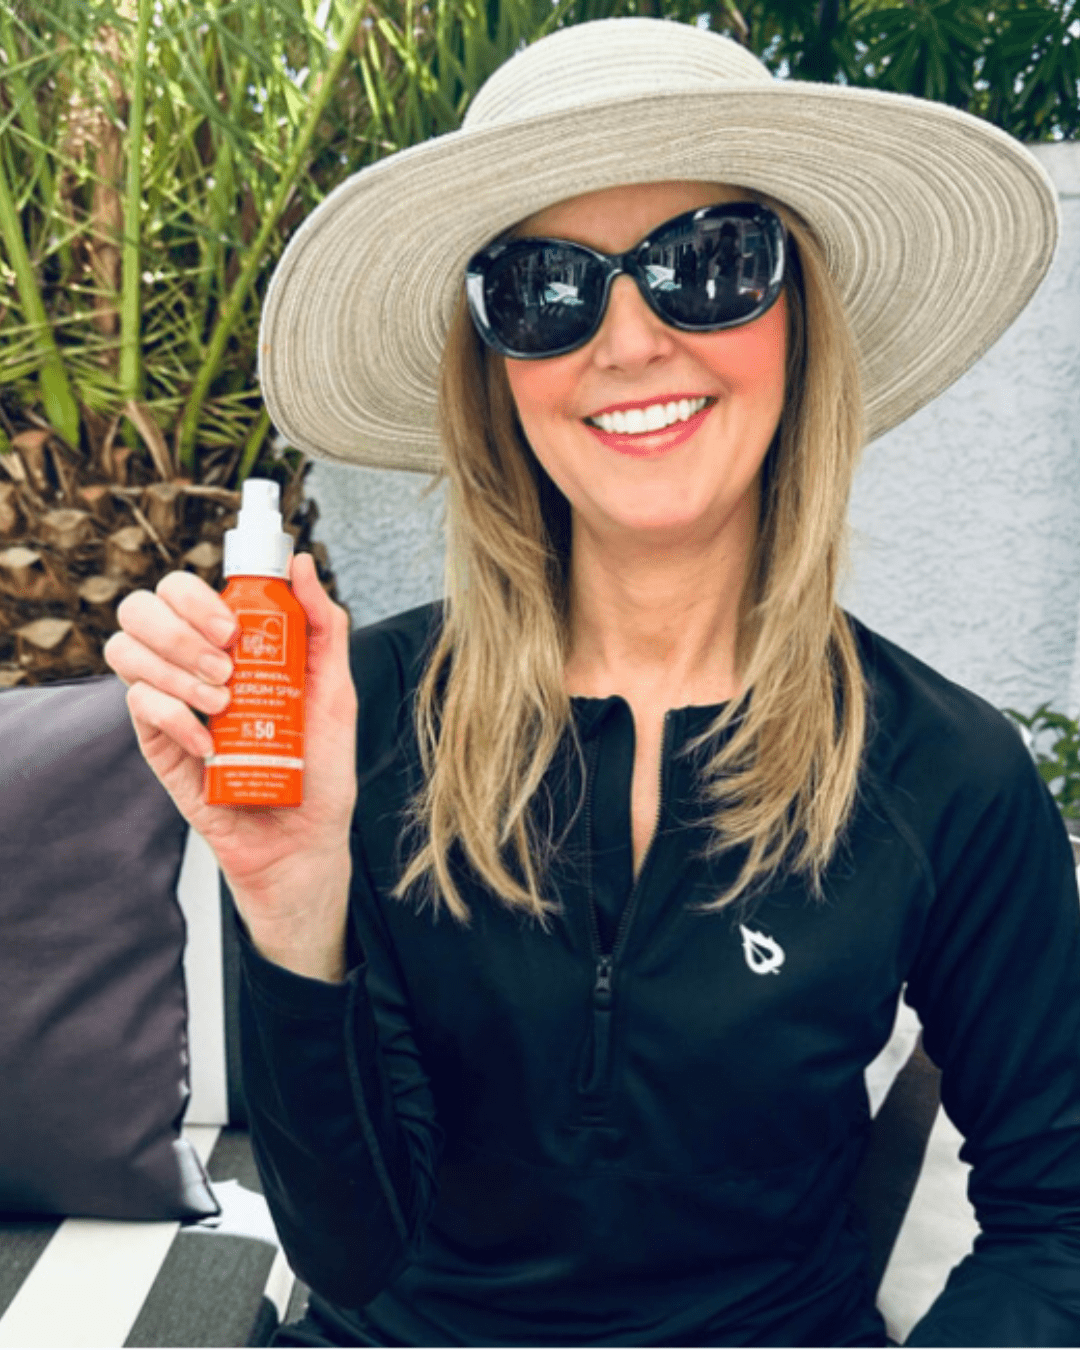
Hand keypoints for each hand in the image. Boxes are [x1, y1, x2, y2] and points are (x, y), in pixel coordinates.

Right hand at [103, 552, 357, 980]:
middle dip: (180, 629)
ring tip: (223, 703)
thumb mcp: (335, 689)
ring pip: (125, 651)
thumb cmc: (319, 764)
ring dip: (174, 669)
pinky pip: (139, 707)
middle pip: (140, 608)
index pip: (181, 589)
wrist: (303, 838)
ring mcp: (167, 702)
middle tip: (226, 666)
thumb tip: (300, 562)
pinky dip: (175, 717)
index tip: (234, 627)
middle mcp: (189, 665)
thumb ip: (322, 624)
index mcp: (226, 644)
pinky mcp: (156, 744)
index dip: (196, 596)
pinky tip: (210, 743)